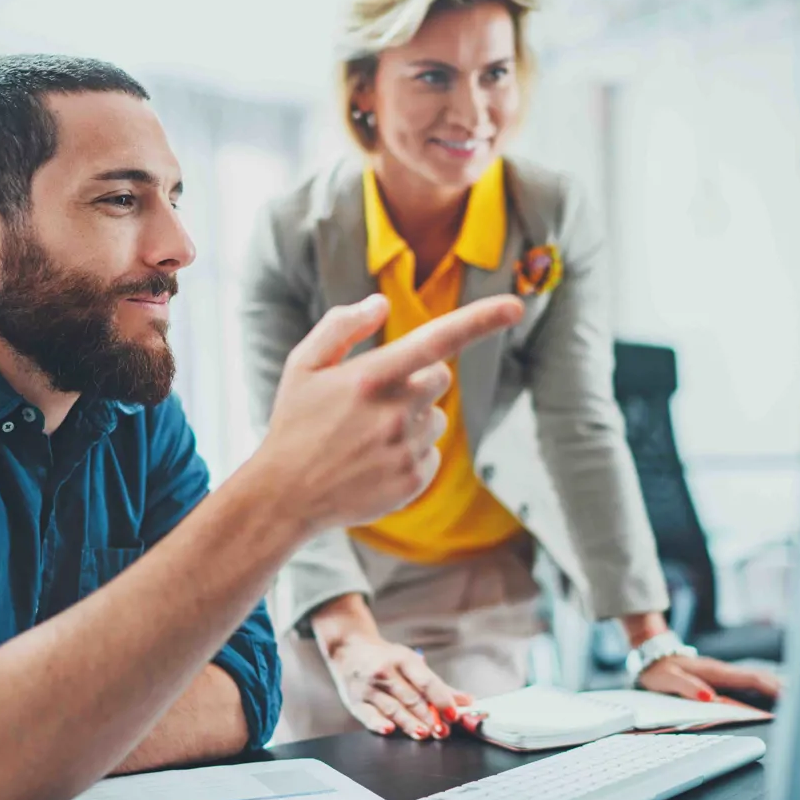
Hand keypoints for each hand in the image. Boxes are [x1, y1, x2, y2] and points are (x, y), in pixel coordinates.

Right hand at [258, 293, 522, 530]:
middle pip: (438, 379)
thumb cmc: (294, 423)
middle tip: (373, 401)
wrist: (285, 496)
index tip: (515, 307)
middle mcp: (395, 413)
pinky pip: (432, 453)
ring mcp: (407, 450)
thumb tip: (381, 303)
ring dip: (413, 420)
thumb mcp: (303, 365)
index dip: (481, 320)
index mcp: (370, 377)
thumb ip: (341, 326)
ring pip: (436, 418)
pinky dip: (412, 453)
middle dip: (416, 382)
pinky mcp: (414, 480)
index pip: (436, 340)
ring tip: (368, 437)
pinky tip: (375, 461)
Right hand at [324, 635, 473, 739]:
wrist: (348, 648)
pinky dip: (379, 724)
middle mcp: (384, 672)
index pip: (425, 681)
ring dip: (410, 723)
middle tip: (443, 731)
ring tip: (425, 734)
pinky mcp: (355, 702)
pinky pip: (368, 716)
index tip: (453, 713)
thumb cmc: (385, 658)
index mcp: (402, 659)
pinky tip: (390, 730)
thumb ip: (437, 685)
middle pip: (411, 698)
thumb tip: (466, 701)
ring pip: (393, 709)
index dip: (441, 699)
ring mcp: (368, 688)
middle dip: (429, 717)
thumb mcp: (411, 662)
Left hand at [638, 655, 781, 702]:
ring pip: (754, 678)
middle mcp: (721, 671)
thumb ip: (687, 688)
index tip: (788, 695)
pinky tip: (772, 694)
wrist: (653, 656)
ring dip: (774, 686)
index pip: (748, 678)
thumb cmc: (660, 670)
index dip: (769, 687)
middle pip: (757, 677)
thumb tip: (709, 697)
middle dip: (780, 687)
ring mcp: (722, 673)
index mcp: (713, 672)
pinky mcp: (720, 677)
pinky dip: (762, 686)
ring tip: (796, 698)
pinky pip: (746, 681)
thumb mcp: (668, 680)